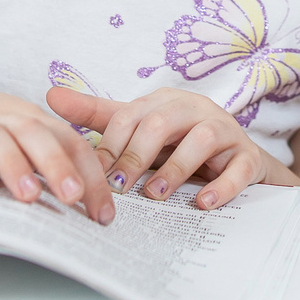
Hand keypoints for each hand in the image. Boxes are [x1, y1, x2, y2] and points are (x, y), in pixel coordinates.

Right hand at [0, 78, 112, 220]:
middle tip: (75, 197)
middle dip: (58, 166)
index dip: (90, 176)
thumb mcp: (12, 141)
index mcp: (29, 120)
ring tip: (29, 196)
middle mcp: (3, 119)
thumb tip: (80, 208)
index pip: (69, 142)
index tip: (103, 213)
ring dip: (15, 166)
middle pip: (36, 134)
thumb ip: (39, 165)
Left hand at [46, 86, 279, 210]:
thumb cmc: (180, 144)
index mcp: (165, 102)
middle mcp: (196, 109)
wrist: (239, 162)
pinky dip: (222, 186)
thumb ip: (98, 116)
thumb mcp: (140, 128)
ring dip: (175, 169)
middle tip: (118, 188)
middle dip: (136, 156)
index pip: (130, 116)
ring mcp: (226, 131)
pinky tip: (203, 204)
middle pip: (163, 122)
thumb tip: (51, 95)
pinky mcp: (248, 156)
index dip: (109, 145)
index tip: (92, 176)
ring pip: (202, 139)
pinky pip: (239, 167)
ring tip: (154, 195)